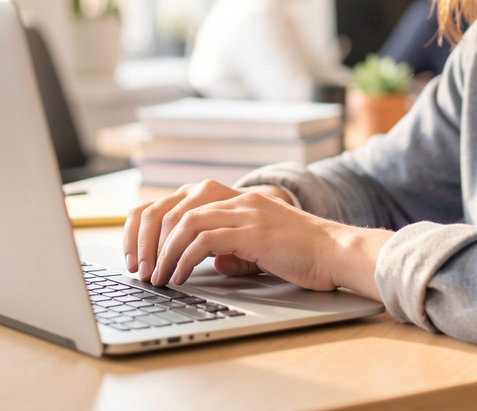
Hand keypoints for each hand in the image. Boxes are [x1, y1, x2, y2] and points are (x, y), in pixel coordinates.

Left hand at [122, 180, 390, 297]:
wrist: (337, 251)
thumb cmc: (302, 253)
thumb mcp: (258, 244)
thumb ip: (230, 246)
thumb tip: (207, 261)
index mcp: (233, 198)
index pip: (175, 201)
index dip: (148, 226)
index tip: (139, 255)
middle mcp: (235, 198)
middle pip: (170, 207)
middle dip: (147, 240)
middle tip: (140, 269)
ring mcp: (244, 212)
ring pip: (183, 222)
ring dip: (162, 253)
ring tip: (157, 278)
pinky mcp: (252, 231)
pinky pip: (204, 241)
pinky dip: (184, 259)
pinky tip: (179, 277)